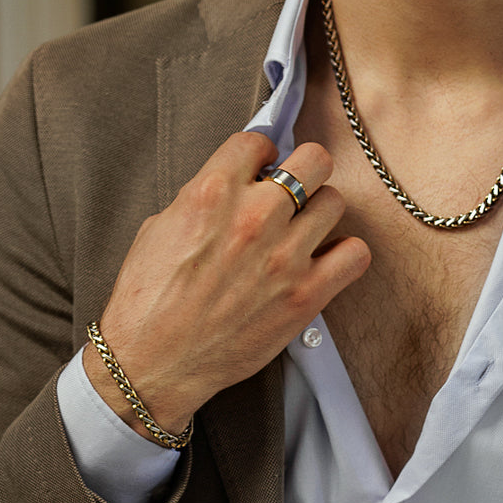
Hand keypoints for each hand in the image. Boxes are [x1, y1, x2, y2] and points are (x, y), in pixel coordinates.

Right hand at [83, 131, 370, 438]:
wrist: (153, 363)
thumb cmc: (147, 301)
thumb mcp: (159, 229)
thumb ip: (202, 198)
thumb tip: (234, 185)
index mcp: (211, 193)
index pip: (259, 140)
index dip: (259, 154)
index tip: (259, 169)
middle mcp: (253, 218)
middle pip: (313, 159)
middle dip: (302, 170)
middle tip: (291, 191)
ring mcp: (284, 257)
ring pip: (335, 202)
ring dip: (319, 212)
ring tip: (302, 231)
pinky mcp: (305, 295)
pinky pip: (355, 254)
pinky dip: (344, 255)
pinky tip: (323, 261)